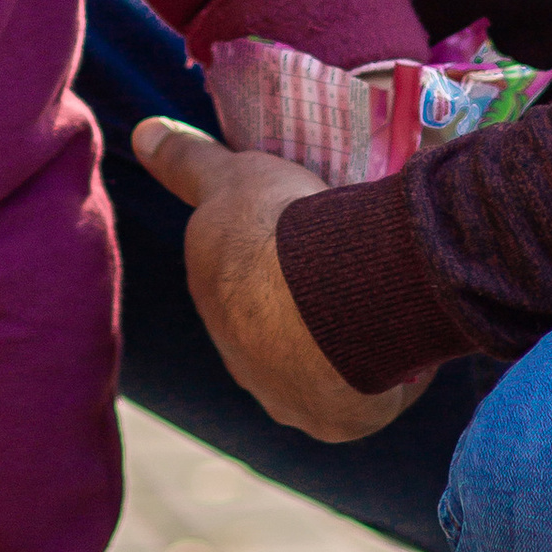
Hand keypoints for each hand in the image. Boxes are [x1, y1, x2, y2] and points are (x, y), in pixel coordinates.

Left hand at [131, 119, 425, 441]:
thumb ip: (189, 163)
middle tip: (358, 266)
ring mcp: (291, 398)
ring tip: (391, 297)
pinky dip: (388, 371)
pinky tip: (408, 338)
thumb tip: (143, 131)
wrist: (332, 295)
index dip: (274, 264)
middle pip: (283, 334)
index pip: (244, 291)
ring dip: (351, 343)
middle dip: (312, 308)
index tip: (311, 239)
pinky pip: (369, 394)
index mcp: (220, 311)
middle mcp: (246, 366)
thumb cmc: (274, 232)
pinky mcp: (339, 420)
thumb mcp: (231, 180)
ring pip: (326, 368)